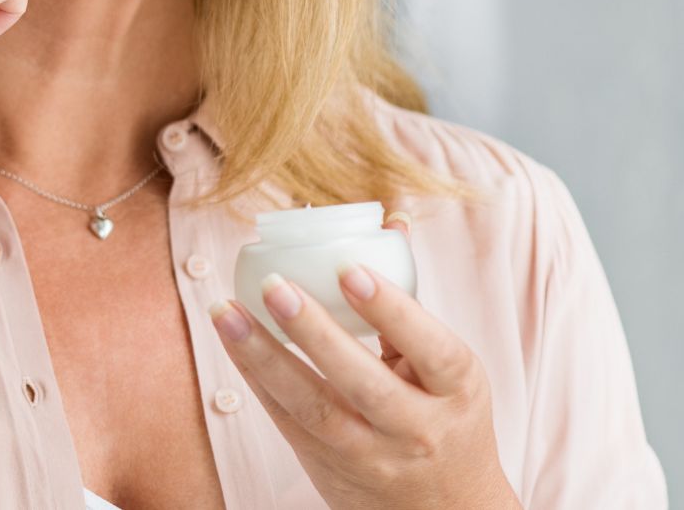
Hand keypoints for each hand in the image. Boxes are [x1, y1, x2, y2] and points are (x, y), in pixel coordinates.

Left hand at [207, 212, 520, 509]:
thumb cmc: (444, 416)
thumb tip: (390, 218)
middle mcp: (417, 427)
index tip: (349, 268)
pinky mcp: (328, 466)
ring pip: (312, 406)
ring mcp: (371, 454)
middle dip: (314, 333)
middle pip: (361, 382)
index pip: (431, 348)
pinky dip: (256, 378)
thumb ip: (409, 300)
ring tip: (226, 310)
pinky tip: (232, 339)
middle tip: (274, 285)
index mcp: (457, 390)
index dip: (391, 310)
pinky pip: (286, 420)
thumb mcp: (447, 368)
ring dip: (263, 355)